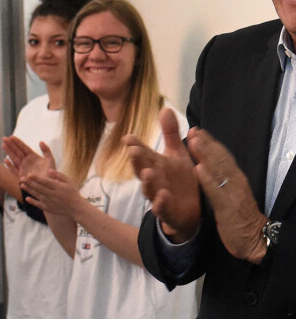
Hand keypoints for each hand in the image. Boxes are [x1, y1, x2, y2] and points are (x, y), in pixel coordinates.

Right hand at [2, 136, 55, 180]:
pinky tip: (6, 160)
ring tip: (3, 145)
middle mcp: (26, 161)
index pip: (23, 147)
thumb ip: (46, 151)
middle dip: (11, 145)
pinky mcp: (21, 176)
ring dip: (9, 152)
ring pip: (14, 158)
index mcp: (33, 156)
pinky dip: (10, 165)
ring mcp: (23, 168)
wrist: (48, 186)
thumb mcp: (50, 160)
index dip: (17, 142)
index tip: (11, 136)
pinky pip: (14, 170)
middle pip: (17, 151)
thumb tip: (40, 141)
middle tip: (4, 138)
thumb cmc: (51, 174)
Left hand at [20, 169, 80, 216]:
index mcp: (57, 187)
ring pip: (37, 195)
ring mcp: (50, 202)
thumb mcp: (69, 181)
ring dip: (29, 190)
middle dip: (29, 183)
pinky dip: (33, 202)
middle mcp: (52, 195)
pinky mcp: (49, 208)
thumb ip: (59, 175)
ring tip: (21, 185)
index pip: (45, 182)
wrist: (76, 208)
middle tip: (21, 178)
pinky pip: (39, 205)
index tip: (29, 174)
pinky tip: (27, 198)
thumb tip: (49, 170)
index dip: (36, 178)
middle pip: (39, 188)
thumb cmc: (73, 192)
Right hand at [126, 108, 200, 242]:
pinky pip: (161, 208)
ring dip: (147, 181)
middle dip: (136, 160)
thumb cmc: (180, 179)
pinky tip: (164, 195)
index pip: (142, 152)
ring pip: (148, 189)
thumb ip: (170, 133)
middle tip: (133, 150)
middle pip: (141, 168)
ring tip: (148, 172)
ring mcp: (157, 195)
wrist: (190, 210)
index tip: (128, 138)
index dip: (135, 145)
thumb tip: (165, 108)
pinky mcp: (167, 211)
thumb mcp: (177, 153)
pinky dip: (161, 202)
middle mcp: (153, 178)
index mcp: (154, 163)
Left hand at [189, 129, 267, 263]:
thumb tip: (209, 162)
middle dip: (206, 144)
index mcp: (235, 178)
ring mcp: (232, 194)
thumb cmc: (239, 214)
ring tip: (194, 141)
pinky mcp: (227, 208)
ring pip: (218, 171)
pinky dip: (208, 180)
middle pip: (220, 159)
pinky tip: (198, 169)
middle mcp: (235, 182)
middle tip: (193, 130)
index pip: (222, 156)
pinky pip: (216, 192)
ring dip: (205, 155)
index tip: (197, 130)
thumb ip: (222, 177)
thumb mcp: (230, 192)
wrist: (254, 239)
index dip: (210, 142)